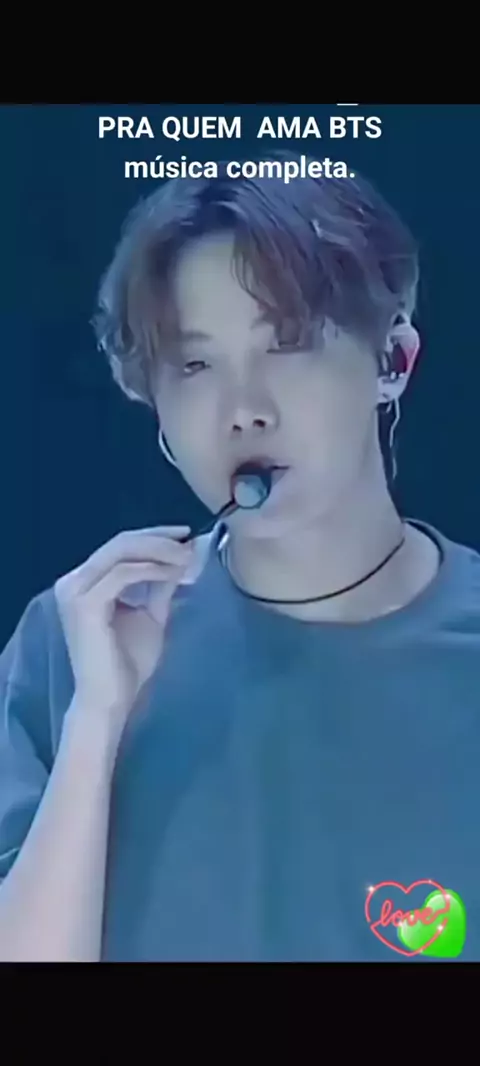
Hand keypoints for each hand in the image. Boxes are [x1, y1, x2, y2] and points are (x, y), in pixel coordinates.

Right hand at [54, 526, 193, 738]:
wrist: (110, 700)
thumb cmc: (127, 664)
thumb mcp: (150, 614)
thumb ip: (159, 585)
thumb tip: (182, 556)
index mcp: (85, 582)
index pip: (120, 546)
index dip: (154, 537)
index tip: (186, 536)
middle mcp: (74, 581)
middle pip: (120, 542)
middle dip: (159, 539)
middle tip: (191, 542)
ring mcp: (75, 590)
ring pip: (121, 551)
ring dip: (159, 551)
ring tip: (188, 557)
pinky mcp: (85, 603)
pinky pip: (123, 573)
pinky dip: (152, 569)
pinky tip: (174, 573)